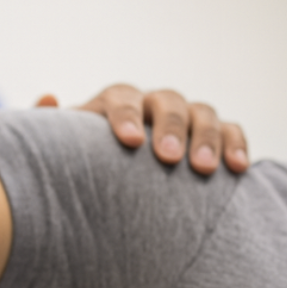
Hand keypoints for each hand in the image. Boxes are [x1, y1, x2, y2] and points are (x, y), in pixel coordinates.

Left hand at [41, 84, 249, 174]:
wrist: (120, 191)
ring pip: (202, 113)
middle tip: (167, 158)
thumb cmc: (89, 171)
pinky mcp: (217, 138)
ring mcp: (188, 119)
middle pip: (166, 102)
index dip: (125, 116)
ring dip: (206, 138)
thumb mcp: (64, 155)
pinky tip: (238, 170)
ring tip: (203, 170)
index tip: (129, 143)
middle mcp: (154, 106)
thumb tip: (48, 97)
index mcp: (116, 104)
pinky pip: (232, 132)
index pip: (120, 98)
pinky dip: (237, 145)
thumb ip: (50, 132)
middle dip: (169, 127)